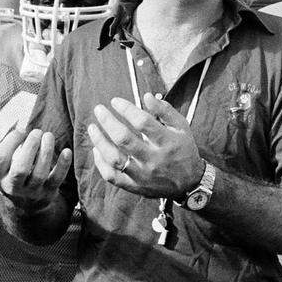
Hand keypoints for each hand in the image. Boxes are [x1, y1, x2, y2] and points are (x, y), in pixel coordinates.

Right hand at [0, 128, 71, 211]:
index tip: (19, 130)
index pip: (0, 160)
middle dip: (30, 148)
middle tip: (36, 131)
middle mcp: (12, 186)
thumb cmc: (5, 174)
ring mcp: (31, 191)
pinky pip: (57, 180)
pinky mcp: (48, 193)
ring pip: (40, 174)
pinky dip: (63, 166)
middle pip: (21, 169)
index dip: (10, 143)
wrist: (24, 205)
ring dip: (46, 153)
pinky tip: (66, 151)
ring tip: (48, 136)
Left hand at [86, 93, 203, 198]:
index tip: (115, 101)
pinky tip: (96, 150)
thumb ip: (165, 110)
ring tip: (92, 128)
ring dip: (100, 141)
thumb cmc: (183, 149)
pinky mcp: (135, 186)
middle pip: (124, 139)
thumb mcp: (181, 127)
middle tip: (98, 110)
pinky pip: (112, 176)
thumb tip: (146, 96)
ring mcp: (143, 175)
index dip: (126, 109)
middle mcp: (153, 159)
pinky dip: (101, 163)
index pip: (142, 122)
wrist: (189, 183)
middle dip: (108, 121)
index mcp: (167, 142)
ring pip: (114, 158)